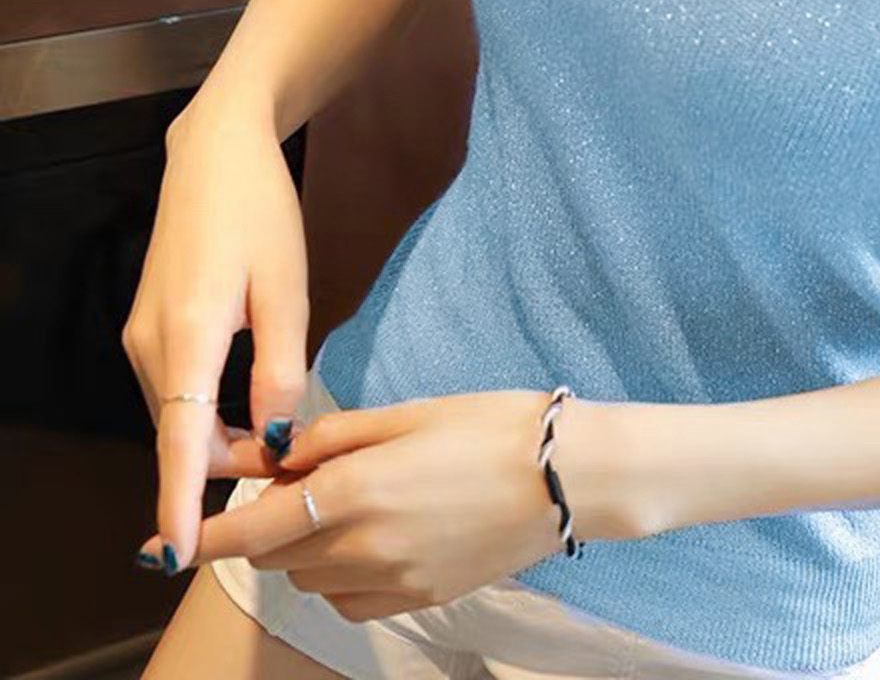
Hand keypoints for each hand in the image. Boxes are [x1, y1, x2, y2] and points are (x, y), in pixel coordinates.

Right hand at [122, 100, 311, 570]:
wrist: (218, 152)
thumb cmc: (260, 213)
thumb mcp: (288, 290)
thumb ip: (280, 369)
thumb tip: (276, 438)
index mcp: (187, 337)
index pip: (178, 441)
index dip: (181, 501)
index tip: (182, 553)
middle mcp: (149, 346)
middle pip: (183, 437)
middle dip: (231, 463)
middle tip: (298, 459)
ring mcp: (143, 336)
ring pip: (180, 416)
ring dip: (223, 436)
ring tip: (285, 429)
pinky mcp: (149, 326)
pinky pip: (177, 390)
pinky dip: (208, 410)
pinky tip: (253, 399)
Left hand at [137, 391, 589, 621]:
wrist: (566, 476)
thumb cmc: (491, 426)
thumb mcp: (408, 413)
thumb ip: (334, 435)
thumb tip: (279, 450)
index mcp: (353, 491)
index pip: (250, 530)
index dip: (206, 536)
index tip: (177, 537)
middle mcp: (360, 548)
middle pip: (277, 556)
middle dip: (271, 525)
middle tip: (299, 482)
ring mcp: (390, 583)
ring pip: (311, 580)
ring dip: (306, 549)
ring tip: (347, 504)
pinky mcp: (418, 601)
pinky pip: (350, 600)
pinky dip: (341, 575)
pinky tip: (374, 538)